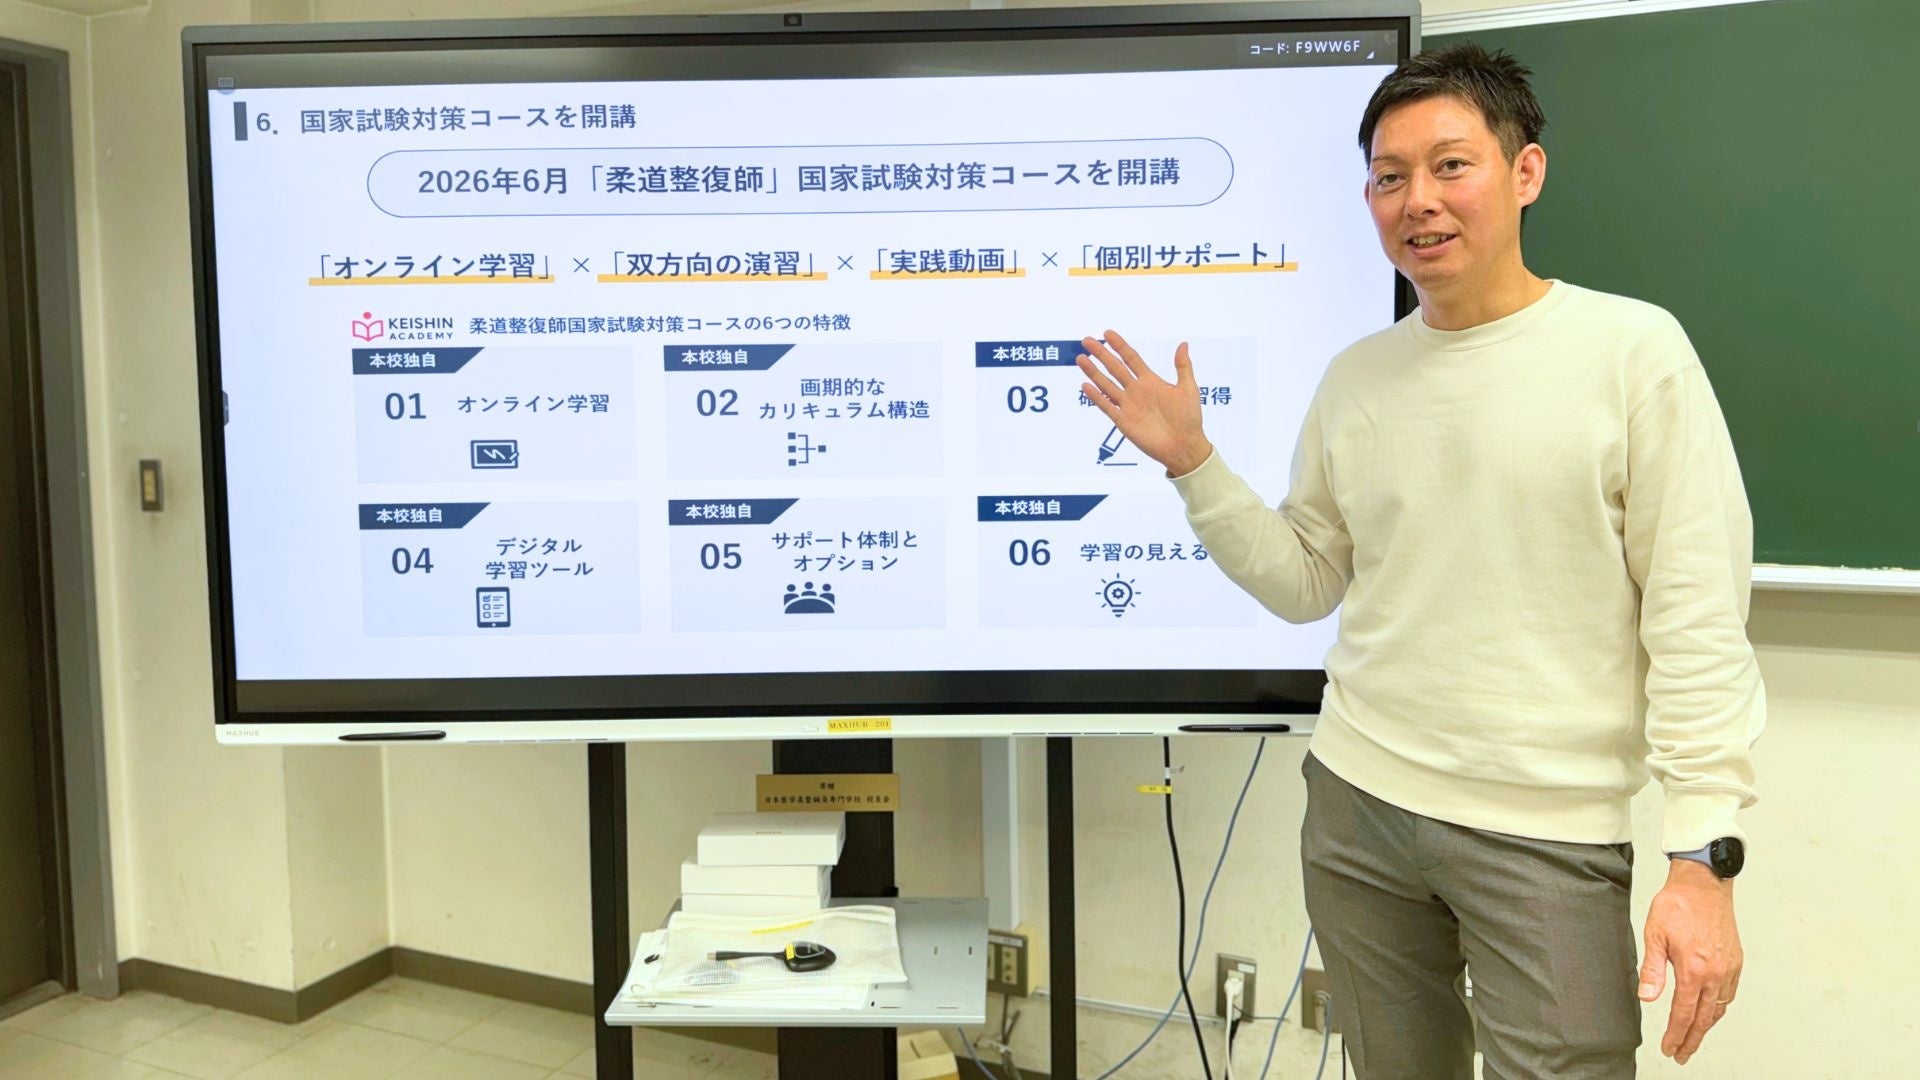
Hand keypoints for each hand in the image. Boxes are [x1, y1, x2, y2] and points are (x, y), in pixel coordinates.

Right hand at [1076, 330, 1212, 474]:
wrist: (1184, 446)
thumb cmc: (1189, 419)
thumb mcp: (1188, 389)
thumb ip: (1183, 367)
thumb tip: (1183, 344)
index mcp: (1151, 381)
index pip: (1131, 358)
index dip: (1119, 346)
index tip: (1107, 333)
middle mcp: (1137, 391)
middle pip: (1115, 368)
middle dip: (1101, 354)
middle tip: (1087, 340)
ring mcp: (1129, 405)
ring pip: (1107, 385)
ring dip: (1093, 372)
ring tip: (1081, 358)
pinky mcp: (1123, 421)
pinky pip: (1106, 406)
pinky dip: (1095, 396)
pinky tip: (1085, 386)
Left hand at [1639, 860, 1742, 1065]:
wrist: (1703, 885)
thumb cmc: (1678, 905)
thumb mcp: (1654, 935)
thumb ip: (1652, 970)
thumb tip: (1647, 997)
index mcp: (1694, 970)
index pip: (1683, 1014)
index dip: (1676, 1035)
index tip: (1670, 1049)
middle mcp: (1715, 973)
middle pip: (1704, 1018)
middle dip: (1692, 1039)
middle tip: (1682, 1054)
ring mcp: (1728, 968)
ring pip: (1719, 1008)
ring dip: (1706, 1026)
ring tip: (1693, 1037)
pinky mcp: (1735, 961)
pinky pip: (1729, 993)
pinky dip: (1719, 1008)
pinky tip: (1711, 1011)